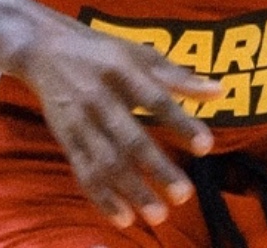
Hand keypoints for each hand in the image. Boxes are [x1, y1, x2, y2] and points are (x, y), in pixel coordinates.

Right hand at [23, 18, 222, 228]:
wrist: (45, 49)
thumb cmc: (104, 52)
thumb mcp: (140, 55)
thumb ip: (179, 77)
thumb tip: (221, 91)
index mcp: (122, 70)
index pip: (155, 99)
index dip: (180, 121)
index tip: (206, 145)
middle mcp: (99, 96)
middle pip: (129, 137)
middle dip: (156, 168)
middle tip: (183, 194)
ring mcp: (79, 119)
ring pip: (106, 161)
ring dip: (132, 190)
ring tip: (158, 215)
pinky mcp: (65, 137)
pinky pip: (83, 171)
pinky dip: (102, 197)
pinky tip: (123, 218)